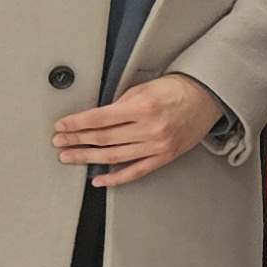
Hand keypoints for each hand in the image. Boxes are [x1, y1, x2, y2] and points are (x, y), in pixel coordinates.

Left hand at [54, 72, 224, 188]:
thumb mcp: (144, 88)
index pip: (99, 118)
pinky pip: (135, 171)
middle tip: (60, 142)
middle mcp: (149, 128)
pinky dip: (115, 177)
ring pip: (114, 156)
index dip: (76, 124)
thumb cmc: (176, 90)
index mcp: (143, 107)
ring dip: (88, 158)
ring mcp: (157, 145)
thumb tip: (96, 118)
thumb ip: (120, 104)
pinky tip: (99, 179)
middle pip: (103, 138)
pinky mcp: (164, 156)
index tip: (62, 126)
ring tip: (71, 157)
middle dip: (77, 140)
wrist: (206, 98)